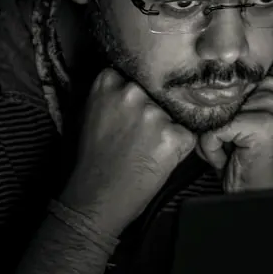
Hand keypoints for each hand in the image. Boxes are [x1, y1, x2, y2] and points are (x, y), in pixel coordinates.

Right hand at [60, 68, 197, 235]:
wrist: (96, 198)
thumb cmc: (89, 160)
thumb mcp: (86, 114)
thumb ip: (107, 93)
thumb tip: (125, 80)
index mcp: (107, 82)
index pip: (135, 75)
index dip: (136, 96)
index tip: (129, 112)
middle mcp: (132, 92)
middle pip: (156, 93)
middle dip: (153, 110)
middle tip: (137, 136)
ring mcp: (154, 114)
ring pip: (173, 113)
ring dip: (166, 129)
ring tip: (145, 150)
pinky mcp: (173, 136)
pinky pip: (186, 135)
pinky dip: (178, 147)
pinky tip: (157, 159)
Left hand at [197, 75, 272, 192]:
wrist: (253, 191)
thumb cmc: (238, 159)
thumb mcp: (226, 124)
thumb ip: (218, 102)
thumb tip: (191, 88)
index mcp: (263, 88)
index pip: (223, 82)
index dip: (211, 106)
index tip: (224, 129)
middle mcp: (268, 93)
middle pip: (213, 99)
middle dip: (210, 127)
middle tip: (227, 145)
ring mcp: (267, 109)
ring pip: (211, 116)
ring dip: (210, 141)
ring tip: (227, 152)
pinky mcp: (259, 124)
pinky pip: (213, 132)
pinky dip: (212, 151)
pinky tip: (227, 159)